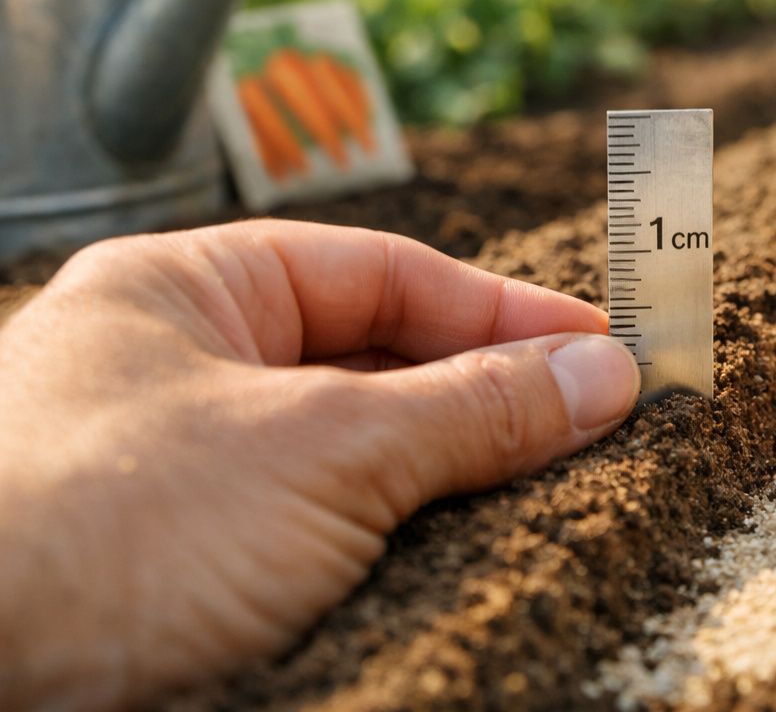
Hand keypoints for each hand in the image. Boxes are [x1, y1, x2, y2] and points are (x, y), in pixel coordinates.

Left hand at [0, 221, 638, 709]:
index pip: (382, 274)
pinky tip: (473, 555)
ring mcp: (185, 478)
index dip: (502, 310)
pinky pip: (327, 533)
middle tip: (600, 421)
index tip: (602, 347)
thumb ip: (474, 406)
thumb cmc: (101, 532)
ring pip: (356, 454)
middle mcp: (183, 372)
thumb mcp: (325, 448)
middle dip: (488, 393)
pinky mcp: (192, 572)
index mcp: (187, 292)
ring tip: (559, 488)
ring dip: (453, 472)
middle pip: (377, 361)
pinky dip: (403, 539)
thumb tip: (603, 376)